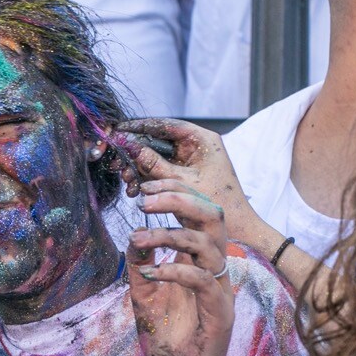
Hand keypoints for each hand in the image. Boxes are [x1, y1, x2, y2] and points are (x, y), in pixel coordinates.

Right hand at [116, 118, 267, 249]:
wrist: (238, 230)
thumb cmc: (218, 203)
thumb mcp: (182, 183)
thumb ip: (154, 164)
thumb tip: (128, 146)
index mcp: (202, 140)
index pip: (167, 125)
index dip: (141, 126)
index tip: (119, 129)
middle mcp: (195, 147)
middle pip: (157, 140)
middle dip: (135, 153)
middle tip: (117, 162)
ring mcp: (189, 162)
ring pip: (155, 158)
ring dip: (137, 169)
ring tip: (126, 182)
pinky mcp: (184, 176)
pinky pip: (159, 172)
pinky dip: (145, 180)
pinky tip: (133, 190)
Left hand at [127, 177, 234, 355]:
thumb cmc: (167, 343)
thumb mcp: (144, 297)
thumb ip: (141, 267)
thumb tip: (134, 236)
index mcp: (199, 262)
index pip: (198, 213)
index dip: (176, 193)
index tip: (144, 190)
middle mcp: (215, 270)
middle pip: (213, 216)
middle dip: (180, 200)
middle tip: (145, 200)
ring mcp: (221, 291)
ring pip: (209, 243)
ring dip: (170, 234)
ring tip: (141, 239)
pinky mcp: (220, 315)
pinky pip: (206, 281)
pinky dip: (177, 270)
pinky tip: (152, 275)